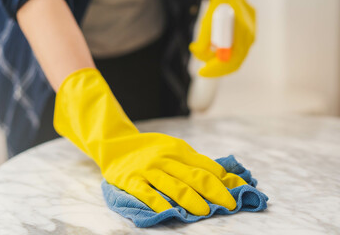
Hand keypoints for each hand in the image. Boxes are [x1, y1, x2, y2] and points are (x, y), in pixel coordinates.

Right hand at [54, 68, 246, 215]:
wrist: (116, 144)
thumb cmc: (149, 148)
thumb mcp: (173, 147)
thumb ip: (193, 161)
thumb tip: (222, 176)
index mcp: (179, 150)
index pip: (207, 166)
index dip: (226, 180)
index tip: (241, 190)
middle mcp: (166, 159)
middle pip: (196, 177)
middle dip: (217, 192)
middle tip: (231, 206)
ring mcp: (148, 170)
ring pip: (175, 186)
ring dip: (194, 200)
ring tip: (207, 212)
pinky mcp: (132, 180)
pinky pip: (147, 193)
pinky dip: (159, 203)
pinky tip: (170, 212)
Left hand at [190, 0, 255, 76]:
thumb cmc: (220, 6)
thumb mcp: (207, 22)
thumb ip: (203, 40)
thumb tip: (196, 52)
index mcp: (242, 34)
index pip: (230, 61)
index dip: (215, 70)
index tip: (201, 72)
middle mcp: (249, 38)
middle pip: (233, 64)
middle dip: (216, 70)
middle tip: (202, 70)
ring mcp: (250, 38)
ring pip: (234, 60)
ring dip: (219, 62)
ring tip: (206, 54)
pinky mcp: (248, 38)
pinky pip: (236, 53)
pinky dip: (223, 56)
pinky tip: (214, 48)